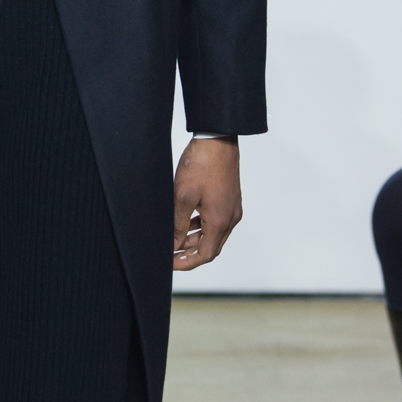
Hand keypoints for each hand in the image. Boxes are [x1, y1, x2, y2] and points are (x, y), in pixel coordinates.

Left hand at [173, 137, 241, 270]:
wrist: (218, 139)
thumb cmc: (202, 164)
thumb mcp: (183, 197)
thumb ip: (178, 225)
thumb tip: (173, 245)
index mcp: (220, 221)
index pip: (205, 255)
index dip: (186, 262)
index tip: (169, 263)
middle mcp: (230, 218)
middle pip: (211, 247)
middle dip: (190, 253)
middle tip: (169, 254)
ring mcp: (231, 208)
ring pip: (213, 234)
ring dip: (195, 239)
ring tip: (174, 239)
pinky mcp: (229, 199)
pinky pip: (216, 221)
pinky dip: (201, 226)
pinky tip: (187, 222)